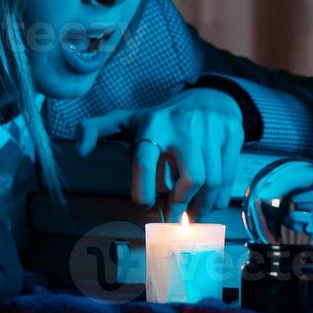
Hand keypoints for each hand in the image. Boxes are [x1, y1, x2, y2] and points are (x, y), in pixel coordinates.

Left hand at [77, 87, 244, 219]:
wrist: (210, 97)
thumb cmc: (163, 117)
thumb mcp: (129, 120)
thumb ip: (97, 130)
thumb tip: (80, 149)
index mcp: (153, 124)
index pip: (145, 158)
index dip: (144, 188)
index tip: (146, 205)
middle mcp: (184, 125)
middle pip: (190, 178)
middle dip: (182, 204)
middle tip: (174, 216)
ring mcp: (212, 129)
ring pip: (211, 181)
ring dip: (201, 206)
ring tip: (192, 213)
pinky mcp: (232, 134)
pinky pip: (227, 176)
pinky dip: (217, 197)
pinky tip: (207, 201)